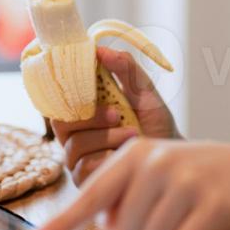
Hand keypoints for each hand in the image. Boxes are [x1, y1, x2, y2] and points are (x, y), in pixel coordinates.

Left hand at [30, 138, 229, 229]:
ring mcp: (188, 182)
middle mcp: (158, 162)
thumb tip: (104, 224)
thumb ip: (123, 193)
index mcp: (135, 153)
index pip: (91, 196)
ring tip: (186, 218)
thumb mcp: (156, 172)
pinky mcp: (214, 204)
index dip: (61, 225)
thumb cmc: (197, 180)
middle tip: (168, 215)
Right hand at [49, 46, 179, 185]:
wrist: (170, 155)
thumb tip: (100, 49)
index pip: (59, 99)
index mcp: (84, 110)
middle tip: (117, 113)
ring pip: (75, 146)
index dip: (66, 90)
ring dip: (107, 138)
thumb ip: (125, 69)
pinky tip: (124, 154)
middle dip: (91, 118)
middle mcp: (76, 134)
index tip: (88, 83)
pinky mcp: (85, 180)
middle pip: (61, 123)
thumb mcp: (144, 92)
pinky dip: (107, 158)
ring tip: (133, 134)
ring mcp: (78, 158)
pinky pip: (84, 167)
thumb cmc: (156, 123)